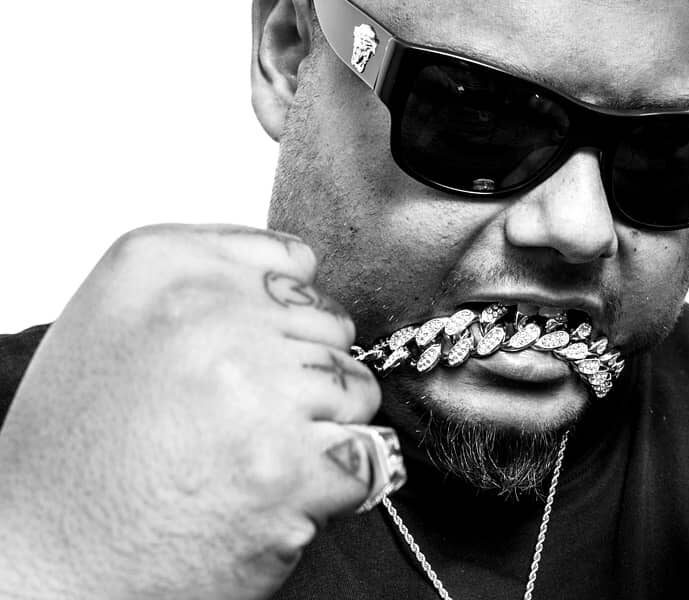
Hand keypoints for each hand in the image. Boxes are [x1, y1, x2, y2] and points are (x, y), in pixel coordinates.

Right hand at [0, 225, 383, 598]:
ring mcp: (254, 392)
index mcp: (161, 266)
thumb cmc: (78, 450)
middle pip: (331, 327)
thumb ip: (206, 280)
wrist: (47, 556)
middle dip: (306, 374)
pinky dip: (333, 484)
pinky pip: (364, 458)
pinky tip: (273, 492)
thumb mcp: (114, 320)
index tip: (257, 350)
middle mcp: (210, 317)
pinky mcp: (288, 470)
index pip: (293, 263)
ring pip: (356, 389)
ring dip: (324, 428)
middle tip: (245, 418)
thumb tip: (302, 273)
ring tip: (256, 455)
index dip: (285, 318)